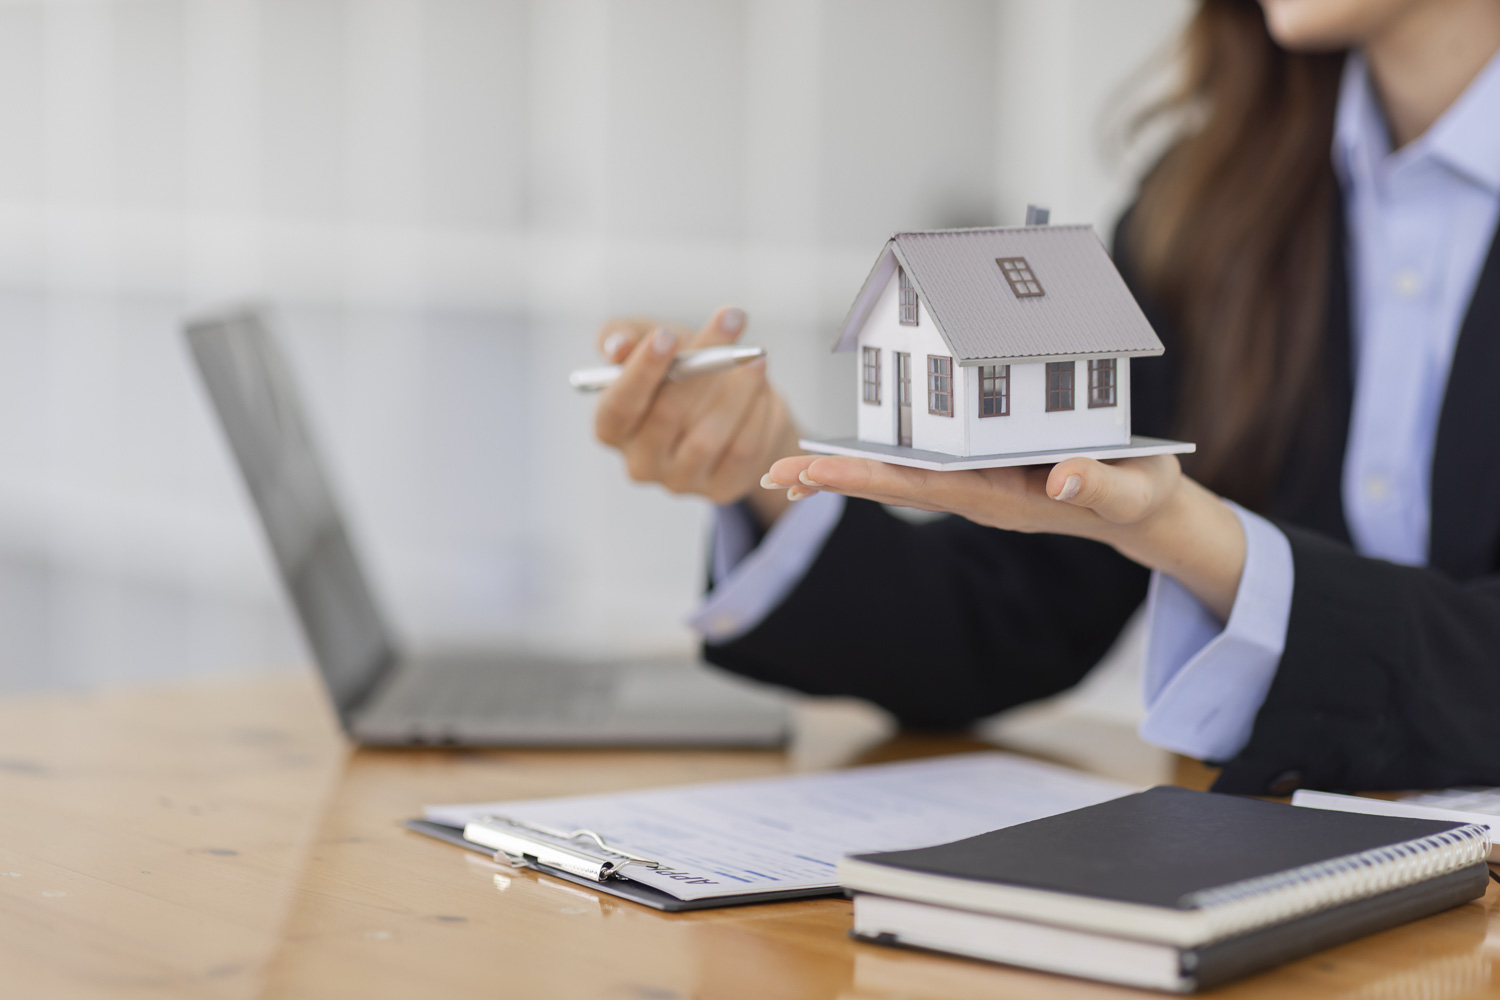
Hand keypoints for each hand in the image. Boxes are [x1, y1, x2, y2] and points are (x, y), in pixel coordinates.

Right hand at [593, 307, 801, 526]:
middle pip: (667, 415)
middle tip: (731, 319)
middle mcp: (640, 462)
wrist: (728, 406)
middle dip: (703, 362)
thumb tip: (617, 346)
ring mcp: (680, 481)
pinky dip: (756, 414)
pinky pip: (742, 451)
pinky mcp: (720, 489)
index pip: (619, 405)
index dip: (641, 371)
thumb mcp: (647, 342)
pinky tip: (763, 389)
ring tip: (755, 357)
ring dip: (737, 389)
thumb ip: (623, 336)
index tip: (666, 335)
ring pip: (708, 436)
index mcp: (612, 428)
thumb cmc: (678, 371)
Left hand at [761, 452, 1246, 619]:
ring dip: (845, 473)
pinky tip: (848, 455)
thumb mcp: (1135, 491)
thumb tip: (1063, 481)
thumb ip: (1102, 487)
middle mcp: (978, 495)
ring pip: (900, 479)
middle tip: (771, 475)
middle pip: (894, 486)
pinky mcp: (982, 474)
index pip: (921, 486)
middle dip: (833, 479)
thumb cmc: (1141, 497)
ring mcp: (977, 487)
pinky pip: (921, 467)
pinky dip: (878, 460)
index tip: (815, 472)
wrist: (1145, 514)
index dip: (866, 476)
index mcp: (1003, 496)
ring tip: (787, 471)